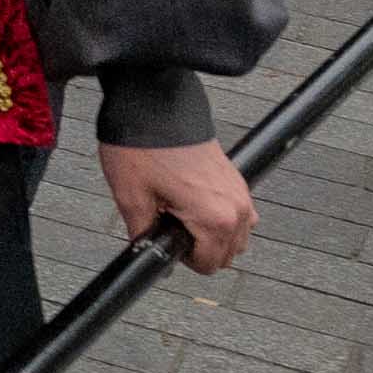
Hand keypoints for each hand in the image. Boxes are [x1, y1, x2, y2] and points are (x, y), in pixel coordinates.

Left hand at [103, 132, 257, 273]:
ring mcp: (241, 193)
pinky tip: (190, 201)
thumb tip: (147, 252)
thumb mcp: (131, 197)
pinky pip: (239, 214)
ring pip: (236, 236)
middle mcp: (237, 208)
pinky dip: (220, 217)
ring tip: (179, 212)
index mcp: (215, 218)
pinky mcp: (237, 180)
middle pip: (227, 254)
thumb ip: (143, 234)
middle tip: (168, 225)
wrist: (157, 107)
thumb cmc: (143, 147)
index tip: (164, 240)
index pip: (209, 265)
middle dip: (198, 248)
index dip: (182, 259)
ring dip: (212, 235)